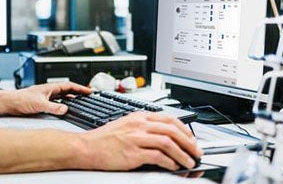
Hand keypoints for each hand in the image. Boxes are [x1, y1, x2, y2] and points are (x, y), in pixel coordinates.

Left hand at [6, 82, 90, 115]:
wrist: (9, 103)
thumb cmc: (21, 100)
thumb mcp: (39, 104)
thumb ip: (53, 107)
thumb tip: (65, 109)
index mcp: (50, 88)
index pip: (69, 85)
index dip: (80, 88)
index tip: (89, 91)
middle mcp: (48, 91)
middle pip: (67, 90)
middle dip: (78, 92)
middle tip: (87, 95)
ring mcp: (45, 96)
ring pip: (62, 96)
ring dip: (71, 98)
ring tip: (79, 101)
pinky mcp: (41, 102)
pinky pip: (56, 101)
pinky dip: (63, 104)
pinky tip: (64, 108)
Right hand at [79, 112, 202, 171]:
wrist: (86, 147)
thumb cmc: (103, 139)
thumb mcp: (125, 125)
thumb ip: (143, 128)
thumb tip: (163, 137)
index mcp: (139, 116)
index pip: (169, 118)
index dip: (184, 129)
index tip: (191, 139)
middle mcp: (139, 125)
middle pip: (172, 129)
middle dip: (189, 142)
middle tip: (196, 152)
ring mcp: (136, 138)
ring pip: (168, 142)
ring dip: (183, 154)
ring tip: (189, 162)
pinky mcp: (133, 153)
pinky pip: (158, 156)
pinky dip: (169, 162)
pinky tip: (173, 167)